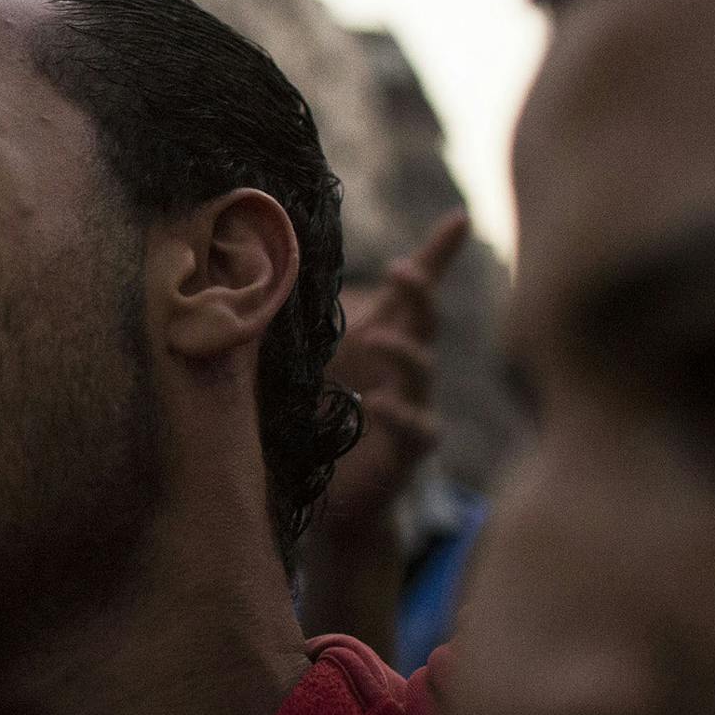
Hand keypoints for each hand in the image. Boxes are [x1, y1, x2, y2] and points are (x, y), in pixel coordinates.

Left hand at [316, 212, 469, 537]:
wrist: (332, 496)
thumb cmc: (316, 417)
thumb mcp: (303, 363)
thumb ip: (294, 326)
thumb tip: (254, 273)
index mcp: (382, 335)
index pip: (415, 291)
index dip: (438, 253)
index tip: (460, 217)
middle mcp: (403, 366)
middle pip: (425, 319)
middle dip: (420, 290)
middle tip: (403, 270)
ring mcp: (412, 405)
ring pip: (424, 369)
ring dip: (404, 351)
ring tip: (376, 339)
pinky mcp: (409, 448)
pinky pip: (418, 427)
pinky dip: (400, 414)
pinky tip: (377, 404)